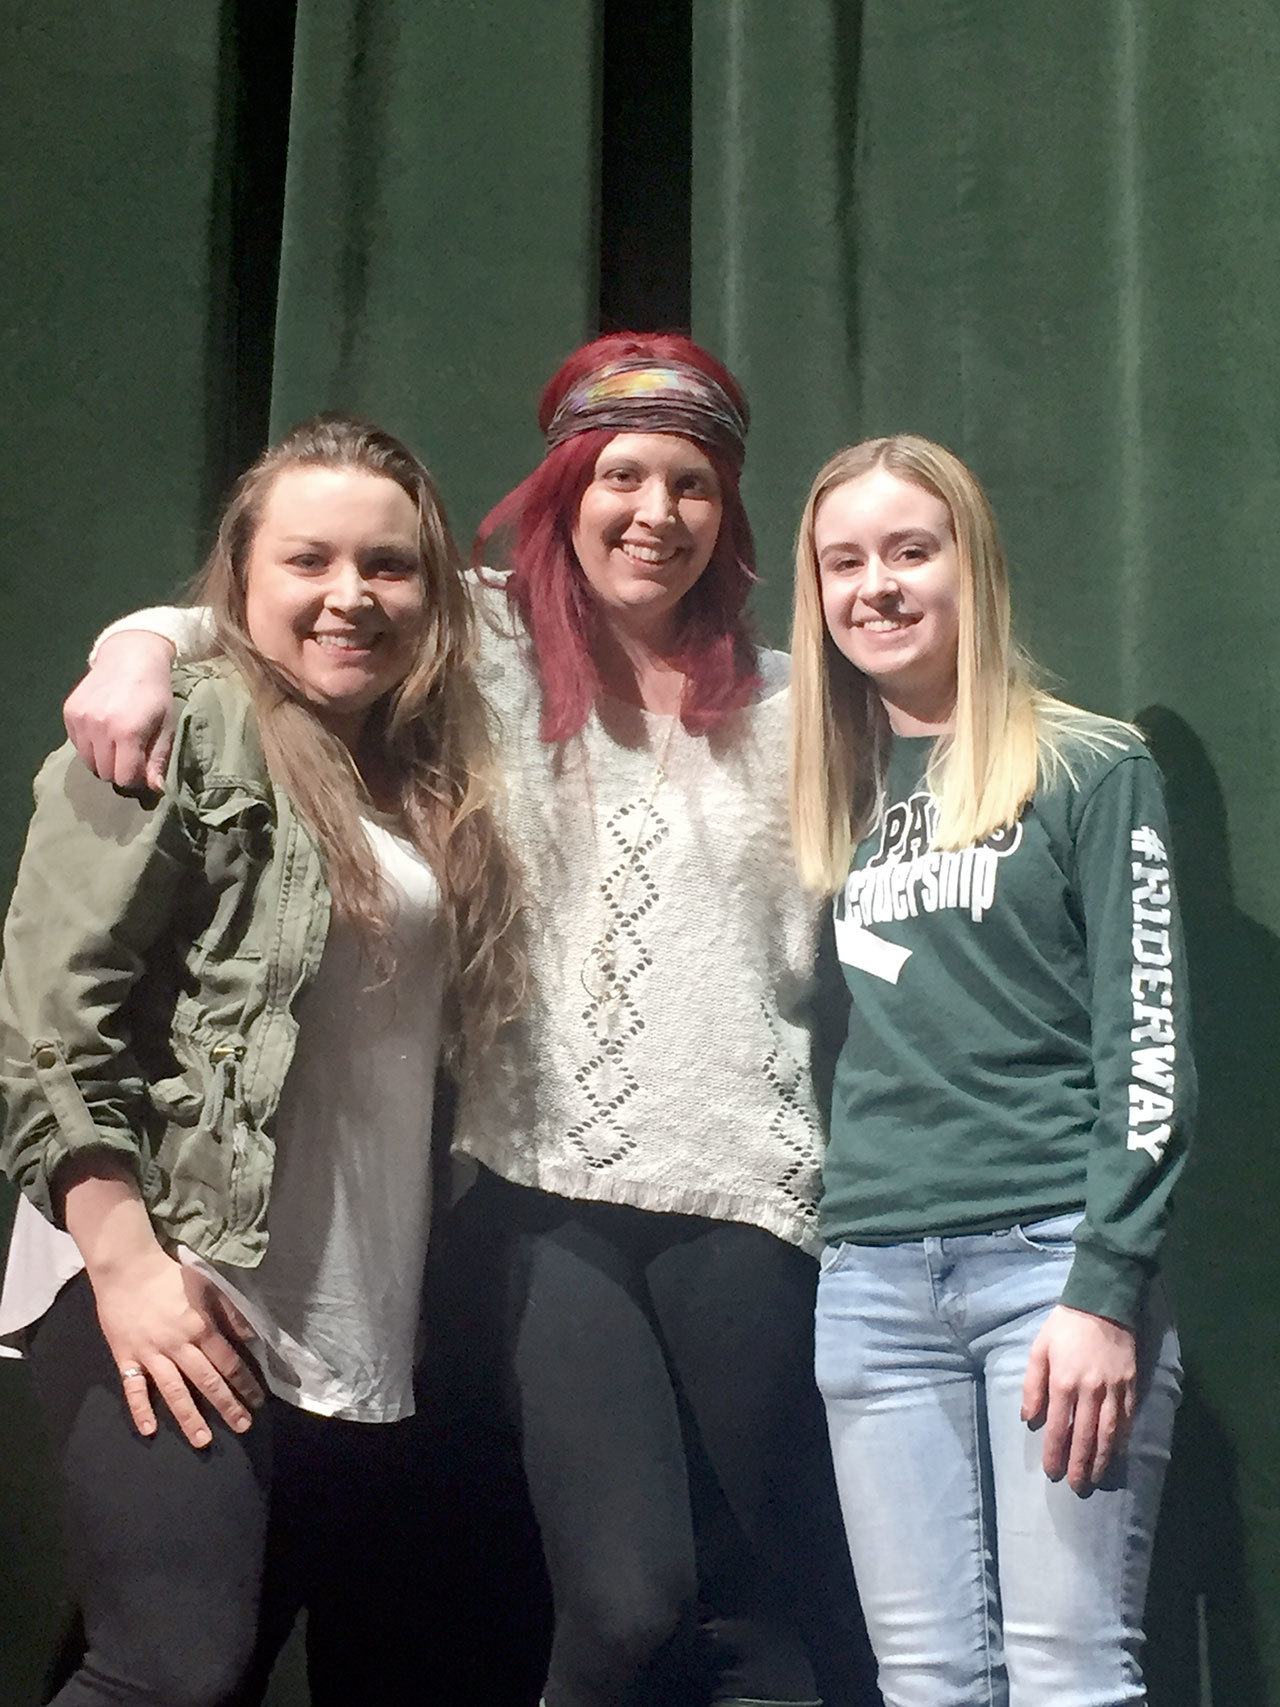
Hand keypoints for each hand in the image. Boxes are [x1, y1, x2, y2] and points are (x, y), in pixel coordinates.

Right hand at [64, 630, 177, 790]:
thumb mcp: (166, 726)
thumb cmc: (155, 693)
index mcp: (127, 732)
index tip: (143, 768)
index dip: (135, 778)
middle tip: (131, 755)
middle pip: (104, 773)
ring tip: (117, 743)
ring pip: (88, 762)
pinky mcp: (69, 713)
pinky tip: (103, 730)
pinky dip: (89, 745)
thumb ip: (158, 758)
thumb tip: (155, 789)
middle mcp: (99, 727)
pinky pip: (77, 745)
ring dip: (102, 759)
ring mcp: (81, 719)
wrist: (130, 656)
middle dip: (119, 770)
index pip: (124, 778)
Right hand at [89, 1245, 264, 1448]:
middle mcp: (178, 1345)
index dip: (244, 1382)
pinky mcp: (126, 1357)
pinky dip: (140, 1409)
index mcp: (200, 1327)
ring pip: (173, 1390)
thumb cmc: (169, 1276)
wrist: (127, 1269)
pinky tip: (149, 1430)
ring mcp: (151, 1353)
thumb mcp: (207, 1285)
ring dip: (189, 1417)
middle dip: (226, 1405)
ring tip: (203, 1440)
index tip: (257, 1400)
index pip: (227, 1361)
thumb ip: (229, 1311)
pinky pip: (133, 1388)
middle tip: (242, 1427)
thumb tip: (251, 1336)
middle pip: (206, 1380)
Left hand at [1021, 1304, 1136, 1492]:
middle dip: (1080, 1465)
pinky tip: (1117, 1454)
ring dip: (1103, 1459)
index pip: (1057, 1427)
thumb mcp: (1039, 1350)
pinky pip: (1127, 1419)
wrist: (1103, 1304)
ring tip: (1097, 1478)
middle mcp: (1090, 1391)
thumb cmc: (1065, 1326)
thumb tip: (1029, 1418)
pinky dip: (1122, 1441)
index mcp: (1063, 1382)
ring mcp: (1114, 1390)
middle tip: (1076, 1487)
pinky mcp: (1131, 1386)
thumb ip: (1032, 1385)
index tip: (1052, 1472)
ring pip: (1109, 1433)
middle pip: (1085, 1436)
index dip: (1055, 1452)